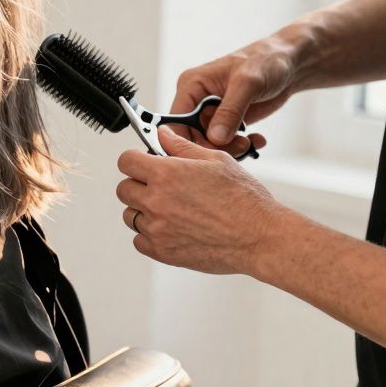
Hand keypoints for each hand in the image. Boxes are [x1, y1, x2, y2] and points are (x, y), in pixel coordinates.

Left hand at [115, 126, 288, 275]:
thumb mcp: (216, 161)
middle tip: (160, 188)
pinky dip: (150, 235)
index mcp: (166, 174)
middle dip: (139, 185)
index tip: (143, 163)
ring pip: (130, 215)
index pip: (126, 161)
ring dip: (144, 211)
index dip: (135, 160)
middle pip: (124, 189)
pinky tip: (171, 229)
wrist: (261, 238)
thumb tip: (162, 135)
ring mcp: (157, 228)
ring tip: (171, 211)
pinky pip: (139, 241)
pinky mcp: (162, 251)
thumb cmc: (244, 200)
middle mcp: (156, 200)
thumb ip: (182, 147)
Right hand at [171, 35, 298, 147]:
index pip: (176, 120)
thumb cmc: (265, 61)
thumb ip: (230, 111)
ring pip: (209, 143)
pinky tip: (255, 140)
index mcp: (191, 86)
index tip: (206, 152)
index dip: (186, 140)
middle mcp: (197, 100)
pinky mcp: (227, 121)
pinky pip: (225, 142)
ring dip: (230, 148)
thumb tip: (215, 138)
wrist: (288, 64)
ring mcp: (211, 112)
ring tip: (250, 143)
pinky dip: (240, 146)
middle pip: (191, 136)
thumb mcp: (247, 84)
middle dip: (214, 146)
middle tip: (240, 147)